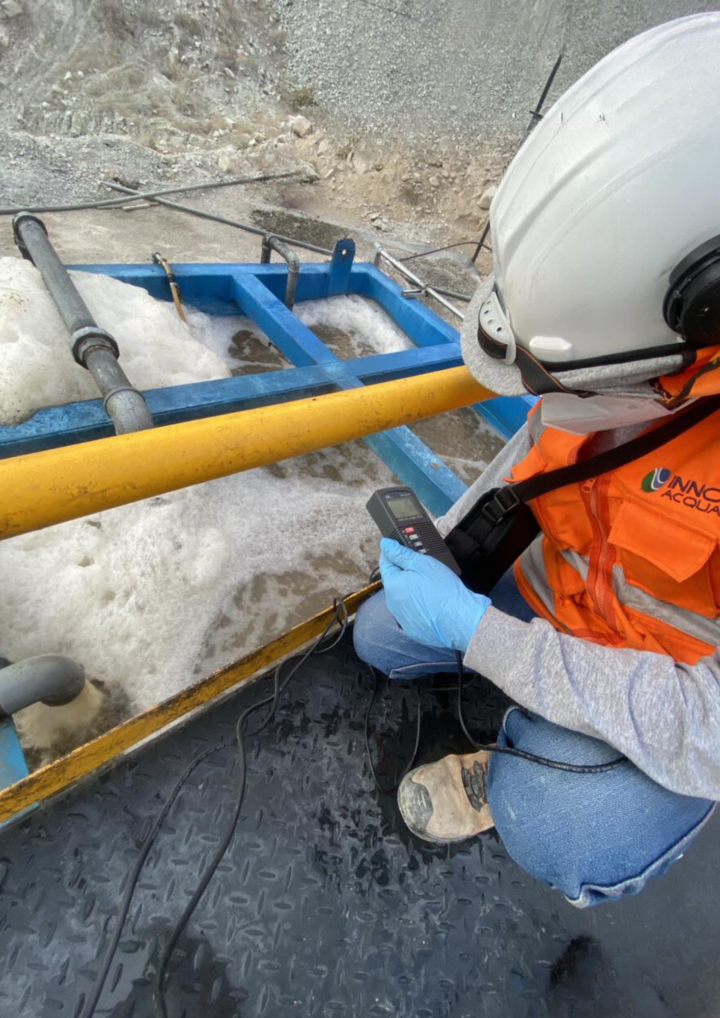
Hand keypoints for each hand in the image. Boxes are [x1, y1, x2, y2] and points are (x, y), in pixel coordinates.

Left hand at [378, 538, 490, 652]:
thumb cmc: (442, 590)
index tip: (401, 548)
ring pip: (403, 597)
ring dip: (412, 589)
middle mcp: (392, 603)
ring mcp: (402, 618)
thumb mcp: (421, 563)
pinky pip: (413, 612)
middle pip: (395, 580)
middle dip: (405, 572)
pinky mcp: (413, 629)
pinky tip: (432, 602)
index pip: (385, 563)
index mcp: (392, 585)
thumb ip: (400, 553)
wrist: (459, 620)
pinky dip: (419, 605)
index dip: (393, 553)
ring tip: (431, 586)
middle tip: (423, 567)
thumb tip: (385, 545)